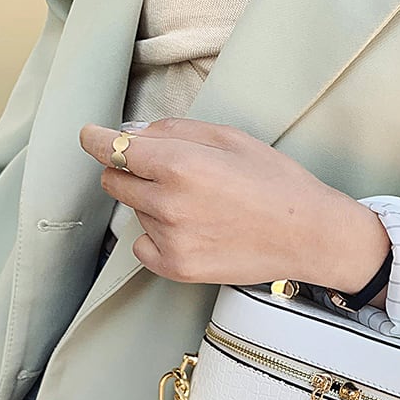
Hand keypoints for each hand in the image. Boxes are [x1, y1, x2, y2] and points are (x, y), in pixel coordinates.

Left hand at [79, 119, 389, 297]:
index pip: (111, 148)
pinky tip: (191, 232)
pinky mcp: (178, 268)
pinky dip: (157, 237)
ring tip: (200, 208)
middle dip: (130, 172)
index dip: (96, 139)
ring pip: (136, 213)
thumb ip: (176, 130)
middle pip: (114, 182)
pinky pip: (143, 247)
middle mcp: (167, 203)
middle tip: (167, 174)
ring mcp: (171, 240)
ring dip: (153, 205)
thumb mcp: (230, 138)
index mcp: (178, 164)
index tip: (91, 136)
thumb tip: (136, 133)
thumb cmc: (276, 182)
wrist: (309, 236)